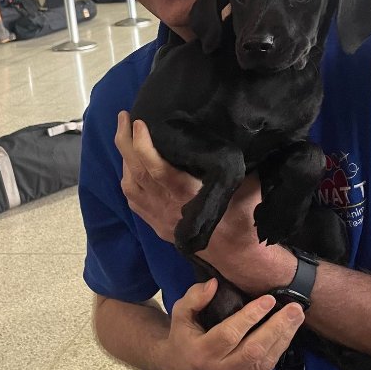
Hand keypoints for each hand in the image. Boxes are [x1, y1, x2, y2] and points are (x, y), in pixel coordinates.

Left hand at [116, 114, 282, 290]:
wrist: (237, 252)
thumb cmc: (243, 214)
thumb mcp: (246, 183)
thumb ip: (232, 161)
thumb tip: (231, 131)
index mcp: (187, 193)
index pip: (156, 168)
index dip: (143, 145)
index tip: (139, 122)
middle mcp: (167, 205)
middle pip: (137, 173)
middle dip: (126, 142)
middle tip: (123, 116)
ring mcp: (159, 217)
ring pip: (130, 186)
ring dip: (124, 159)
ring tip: (125, 136)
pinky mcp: (157, 225)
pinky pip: (133, 201)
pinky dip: (127, 180)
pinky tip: (130, 167)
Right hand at [164, 278, 304, 369]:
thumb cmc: (184, 335)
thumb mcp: (181, 313)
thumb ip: (194, 298)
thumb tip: (214, 284)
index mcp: (200, 353)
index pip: (229, 335)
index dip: (250, 317)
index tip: (269, 300)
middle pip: (253, 351)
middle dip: (276, 328)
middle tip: (294, 309)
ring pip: (263, 362)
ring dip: (283, 338)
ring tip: (297, 318)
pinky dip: (278, 351)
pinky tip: (288, 333)